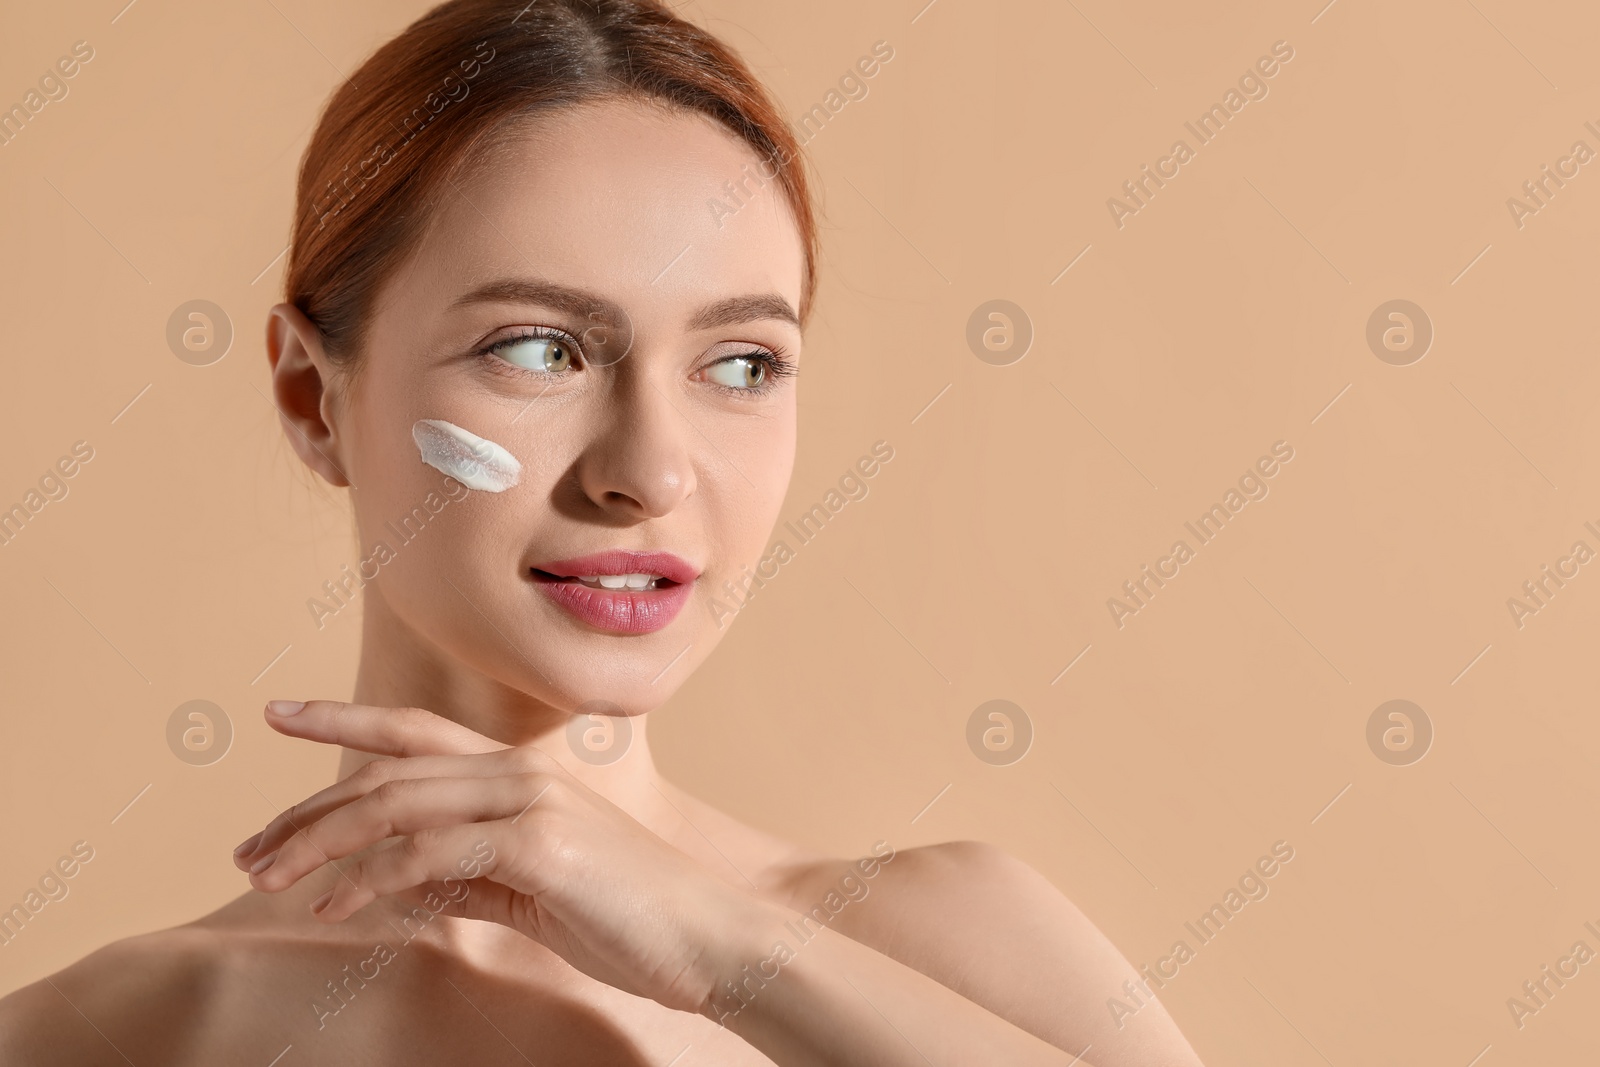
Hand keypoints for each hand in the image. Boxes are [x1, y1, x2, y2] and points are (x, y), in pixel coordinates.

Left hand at [233, 700, 772, 1013]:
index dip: (343, 718)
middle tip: (247, 851)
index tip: (278, 714)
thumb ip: (464, 877)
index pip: (414, 732)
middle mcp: (518, 772)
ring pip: (395, 805)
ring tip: (267, 880)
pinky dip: (370, 879)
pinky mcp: (537, 842)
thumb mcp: (529, 892)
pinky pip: (427, 853)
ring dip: (319, 844)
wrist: (707, 939)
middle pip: (387, 770)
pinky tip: (333, 906)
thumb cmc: (625, 918)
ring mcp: (529, 801)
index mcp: (518, 774)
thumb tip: (394, 883)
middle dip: (306, 810)